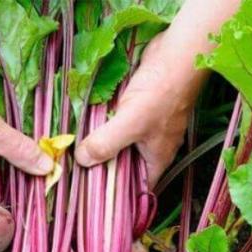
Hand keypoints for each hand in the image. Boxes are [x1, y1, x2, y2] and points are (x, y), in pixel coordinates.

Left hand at [75, 34, 192, 187]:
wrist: (177, 55)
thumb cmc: (162, 93)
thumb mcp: (130, 123)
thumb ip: (106, 143)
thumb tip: (82, 161)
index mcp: (156, 159)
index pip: (135, 189)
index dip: (116, 195)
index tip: (90, 195)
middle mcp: (152, 147)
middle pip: (123, 165)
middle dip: (102, 167)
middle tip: (74, 171)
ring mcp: (145, 127)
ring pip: (119, 143)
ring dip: (101, 144)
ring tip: (73, 150)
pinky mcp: (137, 108)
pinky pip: (117, 123)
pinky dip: (104, 124)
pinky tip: (85, 123)